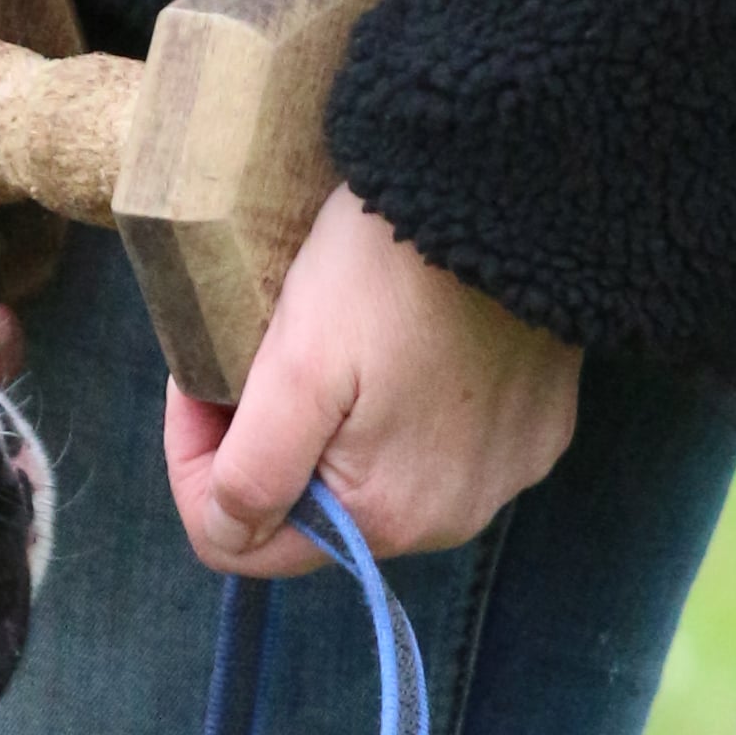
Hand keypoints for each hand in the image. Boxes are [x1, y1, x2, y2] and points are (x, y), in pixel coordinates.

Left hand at [165, 182, 577, 576]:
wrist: (507, 191)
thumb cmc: (390, 271)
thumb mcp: (296, 366)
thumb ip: (253, 471)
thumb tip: (227, 534)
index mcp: (386, 516)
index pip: (245, 544)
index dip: (200, 466)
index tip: (200, 385)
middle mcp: (453, 519)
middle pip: (314, 512)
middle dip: (266, 444)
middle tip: (253, 358)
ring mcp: (503, 476)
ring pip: (375, 480)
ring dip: (333, 428)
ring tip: (327, 347)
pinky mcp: (536, 431)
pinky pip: (443, 446)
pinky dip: (403, 408)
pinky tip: (396, 347)